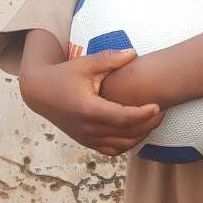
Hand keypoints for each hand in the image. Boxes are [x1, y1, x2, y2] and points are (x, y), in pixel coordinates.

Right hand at [19, 47, 164, 156]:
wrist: (40, 93)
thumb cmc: (64, 75)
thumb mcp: (85, 64)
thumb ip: (109, 58)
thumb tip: (133, 52)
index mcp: (88, 109)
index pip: (123, 118)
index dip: (143, 114)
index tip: (158, 105)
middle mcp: (88, 128)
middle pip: (126, 133)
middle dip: (148, 124)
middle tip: (163, 111)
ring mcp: (87, 138)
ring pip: (122, 145)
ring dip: (140, 135)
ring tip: (153, 121)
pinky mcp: (86, 142)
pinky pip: (112, 150)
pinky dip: (127, 144)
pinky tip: (137, 130)